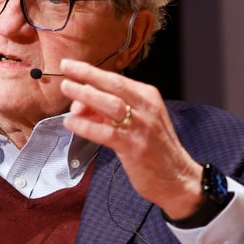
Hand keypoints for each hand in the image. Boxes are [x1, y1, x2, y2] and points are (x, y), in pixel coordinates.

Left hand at [58, 58, 202, 219]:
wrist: (177, 178)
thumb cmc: (153, 148)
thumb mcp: (135, 121)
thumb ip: (108, 112)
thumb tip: (79, 104)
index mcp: (147, 97)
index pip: (116, 79)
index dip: (90, 71)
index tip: (70, 65)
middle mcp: (146, 107)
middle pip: (114, 84)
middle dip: (87, 75)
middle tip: (66, 70)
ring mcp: (141, 126)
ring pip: (111, 104)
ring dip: (86, 95)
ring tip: (67, 89)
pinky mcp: (135, 147)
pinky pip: (106, 133)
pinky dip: (86, 126)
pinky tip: (71, 123)